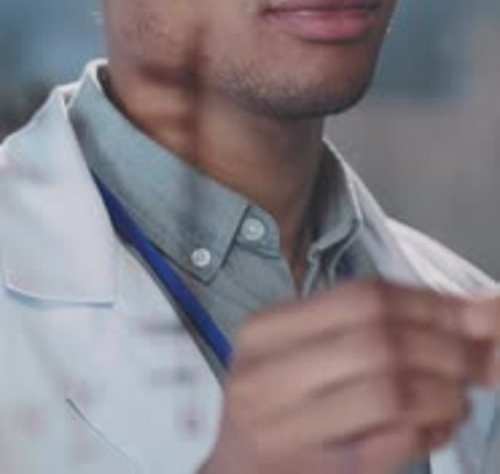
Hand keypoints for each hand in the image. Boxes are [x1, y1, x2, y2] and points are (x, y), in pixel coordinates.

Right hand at [201, 279, 491, 473]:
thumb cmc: (283, 411)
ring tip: (458, 399)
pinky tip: (437, 428)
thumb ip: (378, 328)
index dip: (430, 304)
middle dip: (448, 349)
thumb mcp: (307, 356)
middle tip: (483, 362)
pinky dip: (427, 433)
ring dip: (443, 394)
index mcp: (264, 332)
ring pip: (388, 392)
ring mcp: (282, 431)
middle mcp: (264, 377)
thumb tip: (482, 309)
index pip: (362, 296)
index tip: (475, 316)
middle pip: (378, 340)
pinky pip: (386, 447)